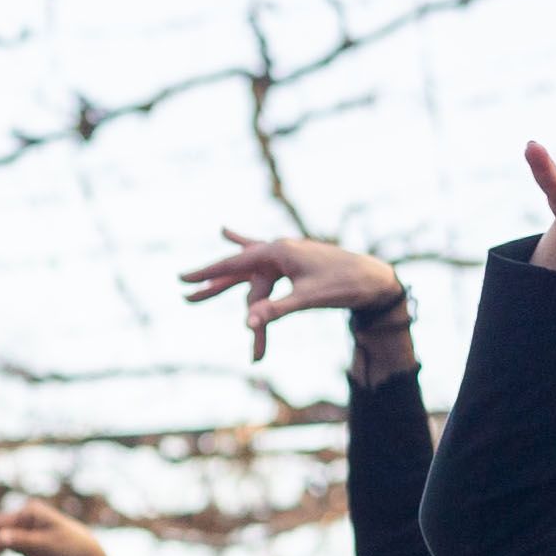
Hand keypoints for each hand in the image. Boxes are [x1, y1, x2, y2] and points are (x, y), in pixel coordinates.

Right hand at [175, 231, 405, 359]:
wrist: (373, 279)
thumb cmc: (343, 286)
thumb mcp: (307, 299)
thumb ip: (275, 310)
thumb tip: (248, 323)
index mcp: (278, 252)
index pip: (234, 263)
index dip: (207, 274)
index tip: (182, 280)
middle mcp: (278, 249)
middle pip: (238, 271)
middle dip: (212, 285)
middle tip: (185, 296)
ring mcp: (286, 254)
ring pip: (250, 275)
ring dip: (230, 288)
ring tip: (198, 293)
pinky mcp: (293, 261)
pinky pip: (263, 260)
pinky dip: (244, 245)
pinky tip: (227, 231)